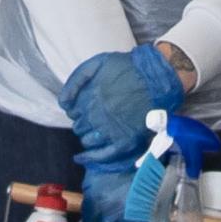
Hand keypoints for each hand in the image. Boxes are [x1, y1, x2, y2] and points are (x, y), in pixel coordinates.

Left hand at [59, 43, 187, 166]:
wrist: (157, 78)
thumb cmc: (127, 68)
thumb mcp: (97, 63)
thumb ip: (76, 81)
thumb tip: (63, 103)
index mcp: (91, 98)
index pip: (73, 112)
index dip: (77, 111)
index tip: (83, 108)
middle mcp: (99, 116)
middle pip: (79, 127)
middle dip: (82, 123)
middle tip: (92, 118)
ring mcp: (112, 131)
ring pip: (88, 141)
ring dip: (87, 136)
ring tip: (94, 131)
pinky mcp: (125, 142)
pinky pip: (103, 155)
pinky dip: (90, 158)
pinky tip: (80, 158)